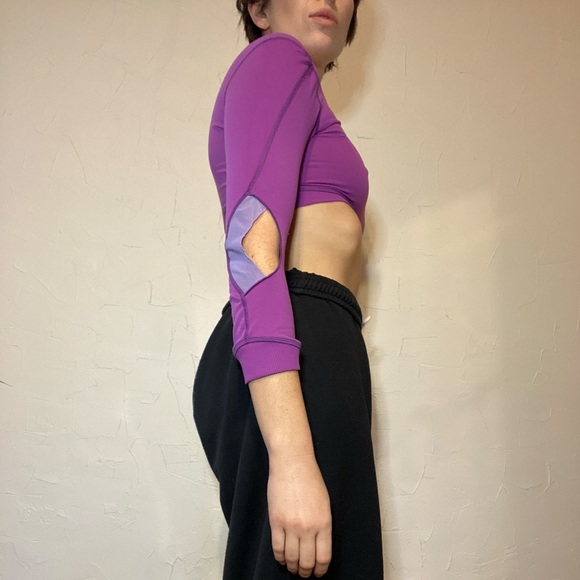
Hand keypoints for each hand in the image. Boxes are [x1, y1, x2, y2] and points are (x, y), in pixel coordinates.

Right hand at [267, 454, 331, 577]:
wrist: (292, 464)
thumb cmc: (310, 480)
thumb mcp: (325, 504)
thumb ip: (322, 526)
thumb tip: (318, 546)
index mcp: (324, 523)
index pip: (324, 557)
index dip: (321, 569)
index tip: (318, 573)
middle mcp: (308, 528)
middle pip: (307, 561)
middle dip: (306, 572)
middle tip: (305, 574)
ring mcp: (291, 526)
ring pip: (292, 558)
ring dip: (293, 567)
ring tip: (293, 568)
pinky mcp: (276, 522)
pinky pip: (277, 548)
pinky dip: (280, 557)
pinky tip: (282, 559)